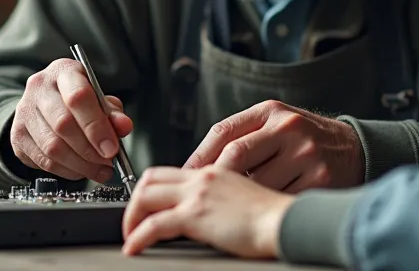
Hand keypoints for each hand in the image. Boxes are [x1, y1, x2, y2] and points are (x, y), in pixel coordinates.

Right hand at [10, 58, 133, 181]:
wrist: (44, 102)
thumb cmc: (77, 99)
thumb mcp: (98, 98)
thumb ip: (113, 113)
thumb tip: (124, 127)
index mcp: (63, 71)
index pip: (78, 97)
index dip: (96, 126)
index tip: (111, 148)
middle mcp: (39, 88)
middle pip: (63, 124)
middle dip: (90, 150)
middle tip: (108, 162)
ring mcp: (24, 112)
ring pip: (52, 147)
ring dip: (80, 165)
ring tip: (99, 170)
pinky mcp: (17, 136)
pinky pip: (43, 161)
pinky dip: (66, 171)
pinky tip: (80, 170)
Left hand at [121, 165, 293, 257]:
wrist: (287, 221)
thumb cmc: (275, 215)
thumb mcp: (246, 195)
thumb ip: (223, 196)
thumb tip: (208, 213)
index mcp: (215, 170)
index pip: (171, 171)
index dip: (153, 189)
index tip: (147, 207)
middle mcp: (203, 176)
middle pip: (152, 177)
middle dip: (134, 199)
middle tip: (132, 220)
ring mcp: (198, 192)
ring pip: (146, 196)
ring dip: (131, 218)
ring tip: (130, 236)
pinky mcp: (196, 214)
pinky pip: (154, 224)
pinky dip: (138, 236)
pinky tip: (135, 247)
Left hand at [184, 100, 363, 192]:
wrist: (354, 148)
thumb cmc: (304, 139)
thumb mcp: (276, 123)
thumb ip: (243, 136)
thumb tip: (199, 167)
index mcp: (272, 111)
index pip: (224, 131)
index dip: (200, 156)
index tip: (187, 176)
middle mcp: (289, 128)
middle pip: (236, 156)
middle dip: (216, 179)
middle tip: (203, 196)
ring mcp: (306, 154)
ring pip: (256, 183)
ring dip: (242, 197)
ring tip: (236, 203)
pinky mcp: (320, 180)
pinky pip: (280, 199)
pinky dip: (266, 208)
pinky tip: (264, 209)